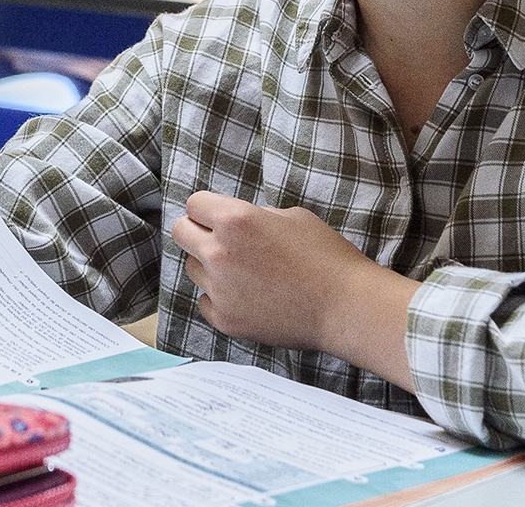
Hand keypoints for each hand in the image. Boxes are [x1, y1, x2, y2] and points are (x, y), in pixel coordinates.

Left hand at [170, 191, 419, 388]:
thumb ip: (254, 215)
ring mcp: (218, 290)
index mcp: (234, 220)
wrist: (345, 306)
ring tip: (244, 272)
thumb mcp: (292, 216)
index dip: (208, 209)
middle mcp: (218, 254)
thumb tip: (233, 223)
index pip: (193, 204)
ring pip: (192, 268)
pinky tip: (247, 296)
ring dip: (209, 266)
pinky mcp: (224, 319)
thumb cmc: (325, 256)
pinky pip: (205, 300)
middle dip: (198, 232)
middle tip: (221, 241)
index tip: (219, 217)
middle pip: (180, 233)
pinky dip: (220, 298)